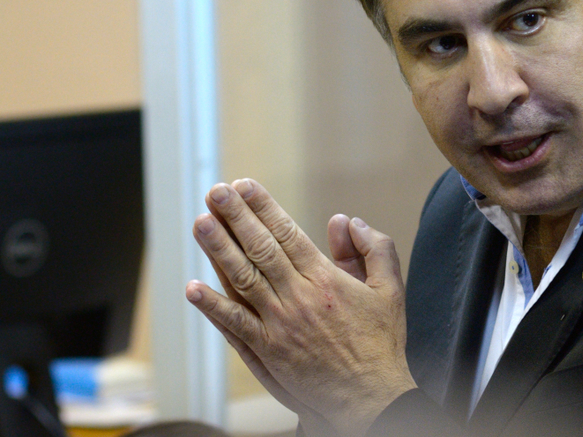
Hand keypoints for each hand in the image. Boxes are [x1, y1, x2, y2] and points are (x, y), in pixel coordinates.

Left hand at [185, 179, 416, 436]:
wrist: (371, 397)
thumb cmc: (381, 343)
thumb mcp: (390, 289)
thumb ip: (373, 249)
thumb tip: (345, 221)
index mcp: (325, 279)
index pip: (286, 233)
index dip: (263, 207)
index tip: (244, 186)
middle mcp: (298, 297)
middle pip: (260, 249)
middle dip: (235, 217)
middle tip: (215, 193)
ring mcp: (279, 325)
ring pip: (242, 279)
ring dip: (218, 250)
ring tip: (201, 224)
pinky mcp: (268, 352)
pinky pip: (234, 325)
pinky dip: (213, 306)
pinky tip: (193, 288)